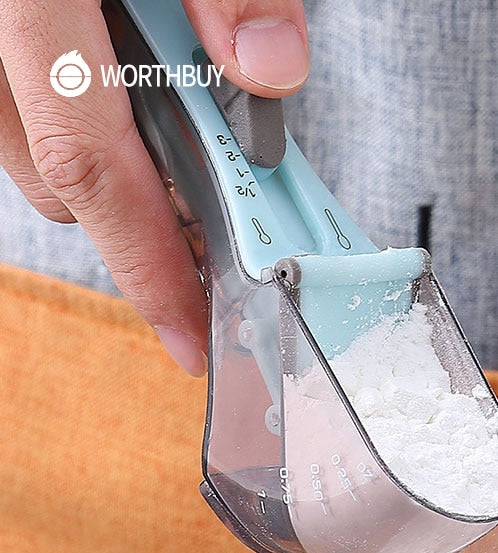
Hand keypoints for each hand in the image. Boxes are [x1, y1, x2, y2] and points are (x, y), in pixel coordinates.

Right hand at [0, 0, 308, 375]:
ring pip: (33, 150)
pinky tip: (124, 91)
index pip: (94, 168)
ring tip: (173, 143)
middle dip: (144, 218)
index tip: (190, 335)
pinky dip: (79, 122)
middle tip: (214, 220)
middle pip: (61, 179)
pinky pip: (19, 107)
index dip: (148, 268)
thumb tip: (271, 70)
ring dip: (112, 167)